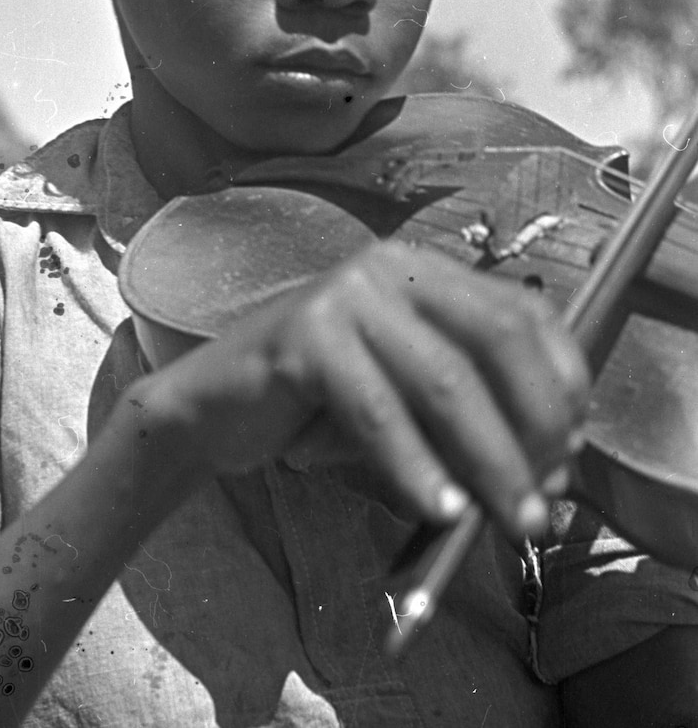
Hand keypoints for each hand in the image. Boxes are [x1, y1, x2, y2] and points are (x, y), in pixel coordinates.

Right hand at [129, 241, 588, 540]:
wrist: (213, 405)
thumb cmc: (319, 407)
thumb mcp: (406, 404)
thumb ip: (468, 423)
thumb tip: (550, 474)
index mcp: (424, 272)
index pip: (524, 311)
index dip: (563, 379)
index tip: (574, 447)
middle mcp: (389, 268)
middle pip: (496, 338)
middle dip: (536, 424)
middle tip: (544, 499)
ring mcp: (344, 296)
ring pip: (444, 379)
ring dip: (489, 458)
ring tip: (509, 518)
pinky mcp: (302, 337)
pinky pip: (376, 410)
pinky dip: (415, 467)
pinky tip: (438, 510)